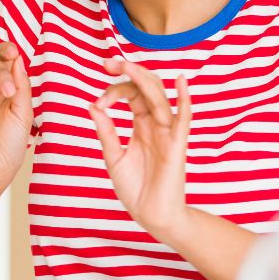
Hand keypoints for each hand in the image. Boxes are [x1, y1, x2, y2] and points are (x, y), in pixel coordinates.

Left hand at [88, 58, 192, 234]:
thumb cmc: (135, 188)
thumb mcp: (114, 157)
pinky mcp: (177, 146)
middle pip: (146, 88)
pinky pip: (183, 119)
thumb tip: (93, 105)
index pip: (131, 94)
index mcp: (141, 124)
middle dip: (129, 73)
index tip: (99, 104)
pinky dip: (184, 100)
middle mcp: (156, 124)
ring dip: (144, 79)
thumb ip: (106, 132)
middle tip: (108, 63)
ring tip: (127, 66)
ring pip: (160, 98)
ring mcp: (168, 133)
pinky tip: (181, 82)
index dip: (113, 91)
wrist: (151, 216)